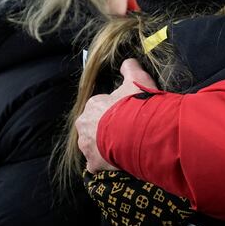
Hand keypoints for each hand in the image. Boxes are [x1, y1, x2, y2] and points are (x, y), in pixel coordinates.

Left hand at [76, 58, 156, 172]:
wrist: (140, 132)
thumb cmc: (136, 105)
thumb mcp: (138, 79)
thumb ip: (130, 68)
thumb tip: (128, 62)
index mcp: (93, 105)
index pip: (101, 107)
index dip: (116, 110)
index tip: (128, 113)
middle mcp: (84, 125)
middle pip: (94, 126)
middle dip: (106, 128)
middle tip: (126, 130)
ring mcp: (87, 146)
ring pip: (93, 145)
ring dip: (105, 145)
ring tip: (125, 145)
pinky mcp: (94, 163)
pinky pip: (97, 163)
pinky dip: (106, 162)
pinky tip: (120, 159)